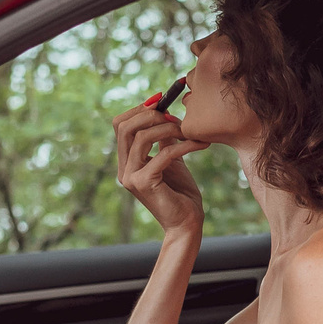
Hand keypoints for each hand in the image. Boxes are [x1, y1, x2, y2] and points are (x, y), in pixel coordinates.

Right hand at [111, 99, 207, 235]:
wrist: (187, 222)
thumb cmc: (180, 192)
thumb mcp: (170, 159)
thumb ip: (163, 139)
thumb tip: (164, 113)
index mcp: (126, 161)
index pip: (120, 125)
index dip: (139, 109)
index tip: (162, 100)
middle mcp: (123, 168)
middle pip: (125, 127)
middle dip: (151, 115)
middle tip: (176, 117)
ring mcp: (131, 177)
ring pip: (142, 137)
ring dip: (169, 129)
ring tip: (190, 131)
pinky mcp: (144, 184)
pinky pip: (164, 154)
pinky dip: (184, 145)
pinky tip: (202, 145)